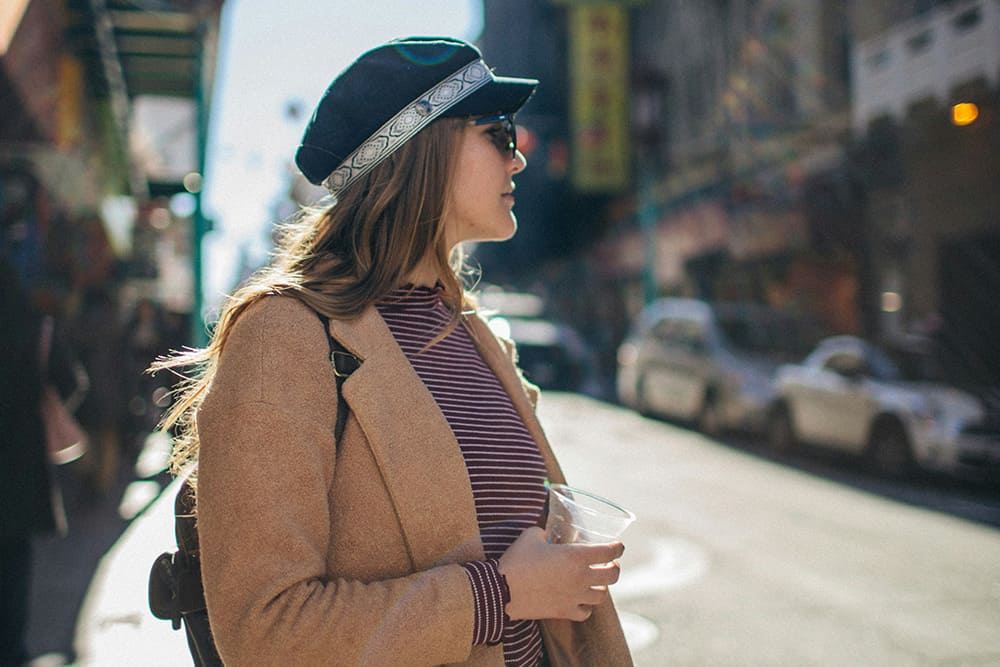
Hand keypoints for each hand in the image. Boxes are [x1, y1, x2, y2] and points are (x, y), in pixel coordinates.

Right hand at [498, 526, 623, 621]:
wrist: (501, 590)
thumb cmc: (517, 559)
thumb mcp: (531, 535)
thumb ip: (544, 532)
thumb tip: (547, 533)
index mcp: (576, 556)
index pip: (609, 551)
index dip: (617, 547)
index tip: (618, 546)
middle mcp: (581, 578)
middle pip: (612, 576)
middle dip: (614, 568)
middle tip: (609, 564)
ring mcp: (574, 597)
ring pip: (601, 596)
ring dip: (600, 587)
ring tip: (594, 582)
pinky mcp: (564, 612)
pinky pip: (585, 612)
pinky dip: (586, 606)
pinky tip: (580, 600)